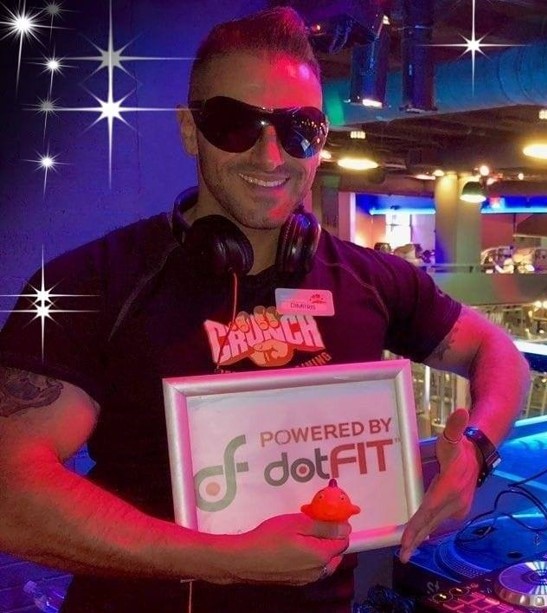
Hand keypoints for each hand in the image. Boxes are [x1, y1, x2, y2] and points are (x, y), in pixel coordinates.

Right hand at [217, 513, 350, 585]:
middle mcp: (319, 571)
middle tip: (316, 523)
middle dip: (332, 538)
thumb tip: (346, 528)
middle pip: (336, 554)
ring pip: (325, 563)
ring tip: (306, 534)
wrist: (246, 559)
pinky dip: (312, 558)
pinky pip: (313, 569)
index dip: (339, 527)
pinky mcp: (297, 582)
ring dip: (322, 549)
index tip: (328, 516)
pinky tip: (297, 548)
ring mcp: (308, 579)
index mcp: (322, 556)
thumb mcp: (298, 523)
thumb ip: (324, 526)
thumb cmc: (271, 536)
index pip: (343, 541)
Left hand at [399, 408, 479, 562]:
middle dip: (416, 539)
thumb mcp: (453, 438)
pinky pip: (437, 522)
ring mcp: (456, 510)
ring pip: (434, 525)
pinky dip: (426, 530)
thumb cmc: (459, 448)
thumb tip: (461, 411)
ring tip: (405, 552)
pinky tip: (416, 540)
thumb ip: (454, 427)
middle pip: (430, 523)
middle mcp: (453, 503)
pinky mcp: (455, 512)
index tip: (407, 539)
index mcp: (448, 489)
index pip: (429, 510)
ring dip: (420, 537)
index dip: (418, 525)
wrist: (478, 458)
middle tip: (402, 554)